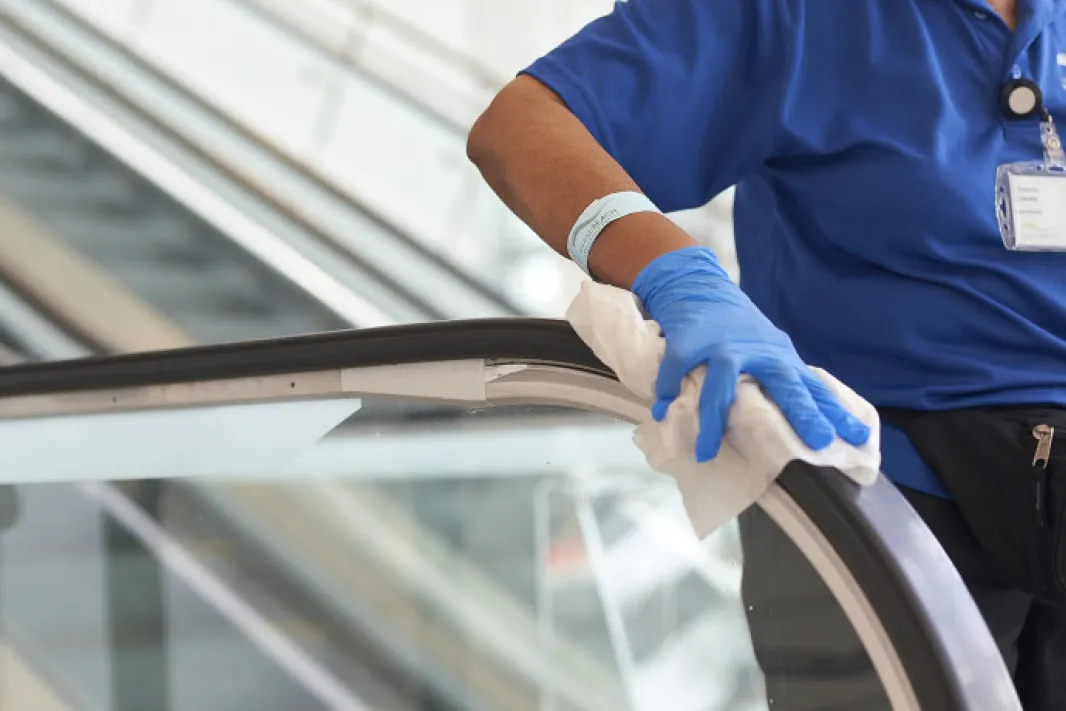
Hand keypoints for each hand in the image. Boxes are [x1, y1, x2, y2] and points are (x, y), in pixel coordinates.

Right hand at [632, 247, 870, 461]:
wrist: (697, 285)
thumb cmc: (735, 328)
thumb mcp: (767, 350)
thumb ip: (783, 380)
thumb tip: (811, 421)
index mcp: (778, 356)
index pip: (812, 387)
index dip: (835, 412)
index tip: (860, 439)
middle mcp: (756, 350)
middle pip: (784, 382)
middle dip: (802, 412)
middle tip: (818, 442)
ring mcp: (721, 345)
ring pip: (722, 385)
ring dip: (712, 419)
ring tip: (705, 451)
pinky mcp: (689, 340)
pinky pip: (679, 370)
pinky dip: (669, 391)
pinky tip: (664, 410)